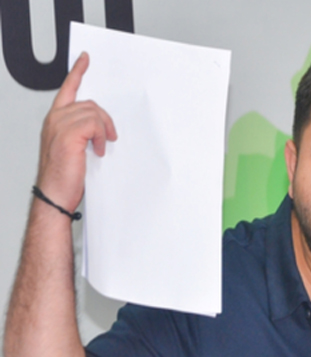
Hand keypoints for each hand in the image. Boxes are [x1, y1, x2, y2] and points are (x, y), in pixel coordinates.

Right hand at [36, 52, 116, 212]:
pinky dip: (101, 137)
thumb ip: (82, 131)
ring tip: (100, 146)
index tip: (85, 59)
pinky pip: (95, 124)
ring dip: (103, 130)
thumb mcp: (74, 148)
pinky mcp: (69, 134)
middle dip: (104, 120)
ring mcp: (59, 125)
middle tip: (108, 137)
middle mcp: (55, 119)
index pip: (67, 89)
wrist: (55, 195)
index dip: (77, 72)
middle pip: (89, 104)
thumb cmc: (63, 176)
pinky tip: (97, 150)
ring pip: (94, 114)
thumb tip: (100, 128)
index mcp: (54, 120)